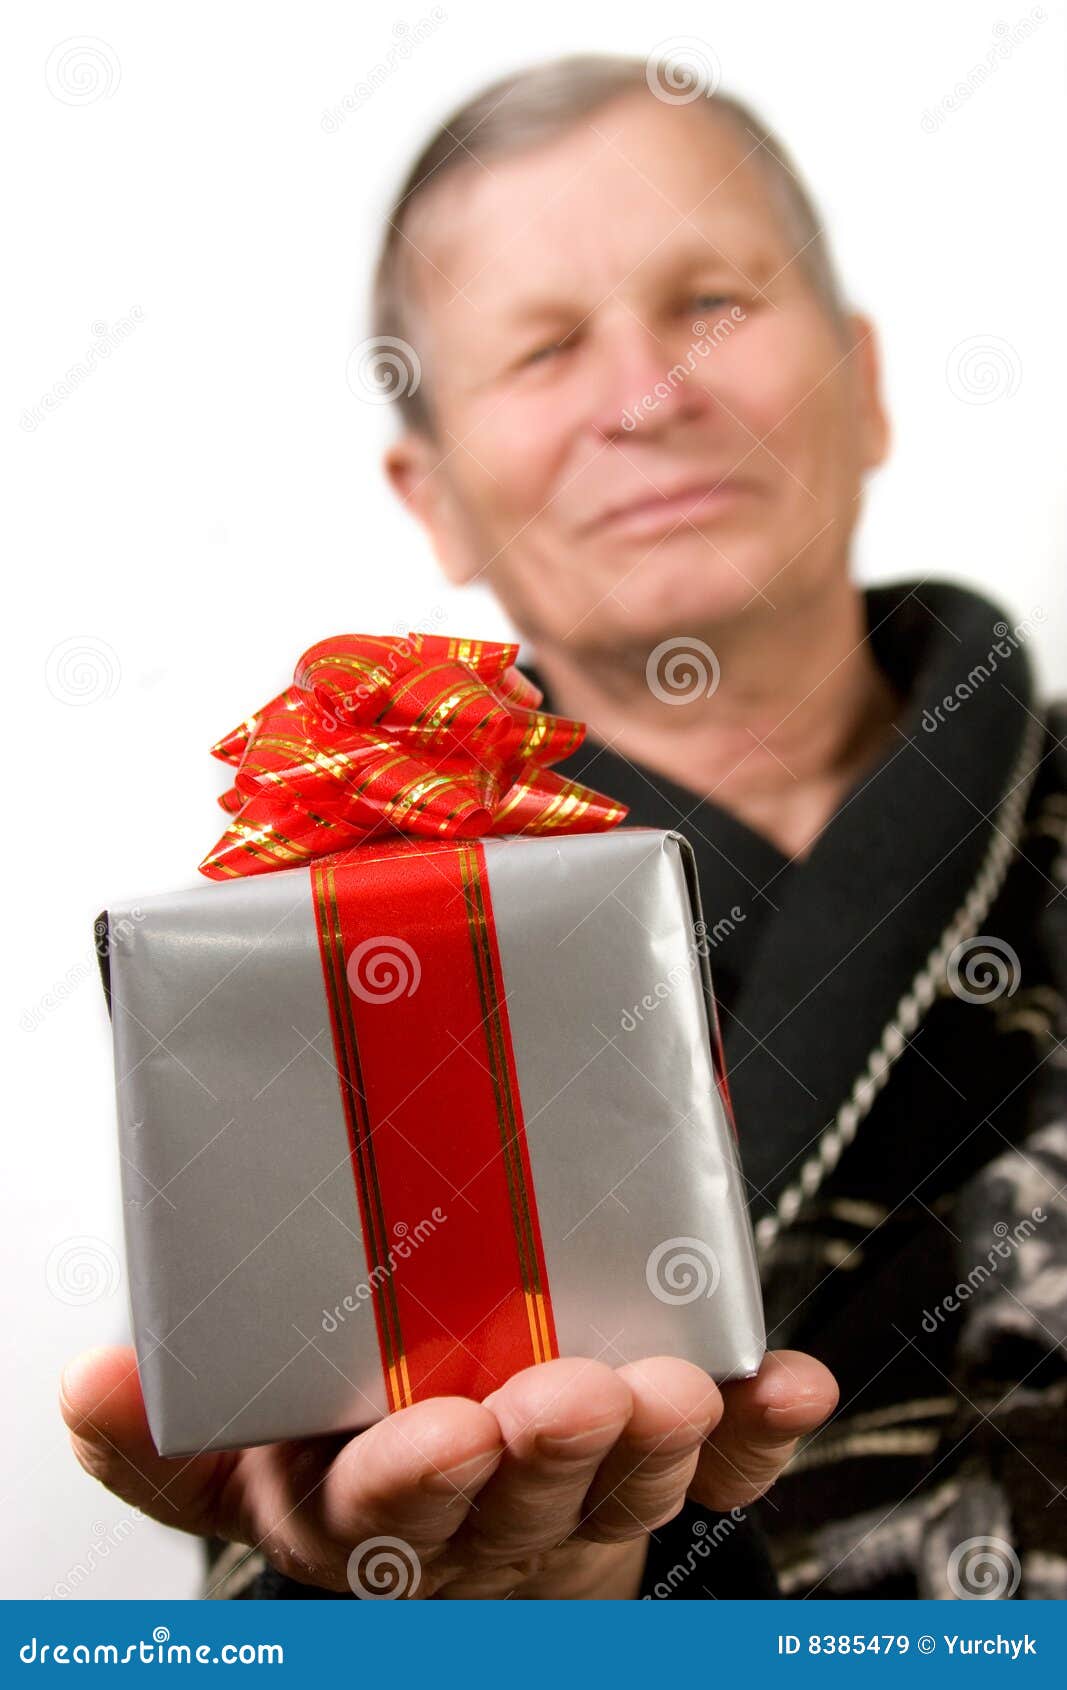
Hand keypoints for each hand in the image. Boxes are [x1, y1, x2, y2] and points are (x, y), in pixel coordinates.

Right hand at [61, 1346, 836, 1598]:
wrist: (464, 1512)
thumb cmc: (357, 1469)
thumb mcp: (235, 1462)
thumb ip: (165, 1435)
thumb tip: (94, 1380)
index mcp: (373, 1509)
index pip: (385, 1514)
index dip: (412, 1482)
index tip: (436, 1433)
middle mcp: (484, 1515)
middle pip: (519, 1499)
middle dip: (547, 1452)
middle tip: (569, 1394)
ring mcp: (582, 1500)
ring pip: (627, 1487)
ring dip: (659, 1443)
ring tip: (674, 1389)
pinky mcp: (662, 1474)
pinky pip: (728, 1468)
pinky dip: (760, 1427)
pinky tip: (787, 1386)